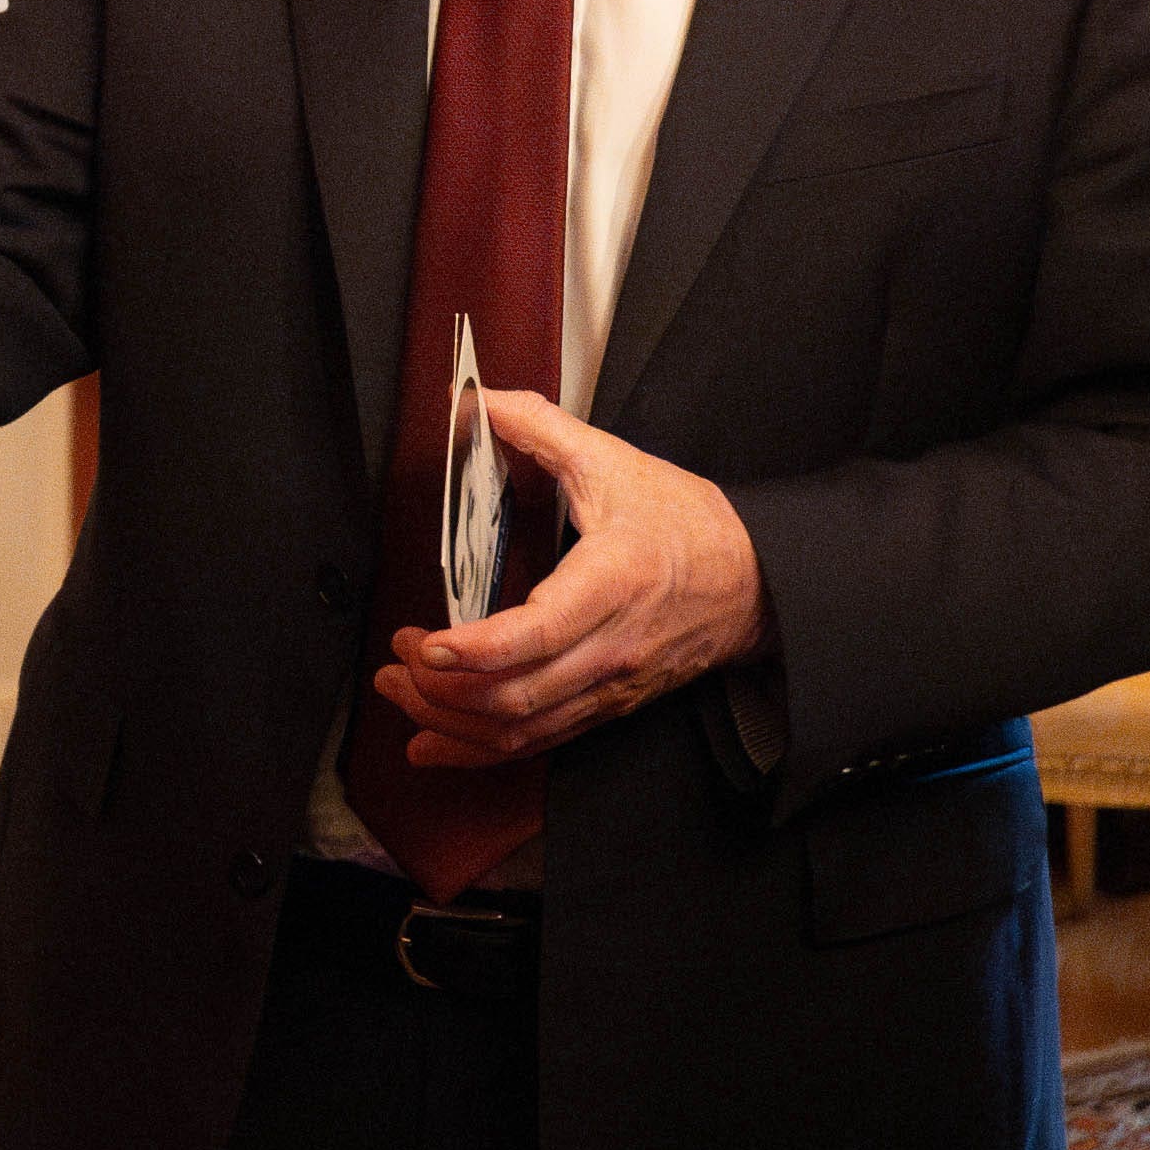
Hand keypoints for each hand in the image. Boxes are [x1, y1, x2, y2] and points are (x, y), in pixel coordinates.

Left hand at [374, 392, 764, 764]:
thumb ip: (540, 428)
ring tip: (401, 694)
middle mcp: (610, 648)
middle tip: (394, 663)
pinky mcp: (606, 706)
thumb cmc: (688, 525)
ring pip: (522, 730)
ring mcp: (609, 686)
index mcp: (611, 583)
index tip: (424, 644)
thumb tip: (477, 401)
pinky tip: (435, 740)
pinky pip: (538, 742)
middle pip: (516, 695)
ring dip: (450, 722)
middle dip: (441, 690)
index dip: (474, 649)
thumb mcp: (614, 461)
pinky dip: (480, 749)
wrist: (755, 581)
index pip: (537, 633)